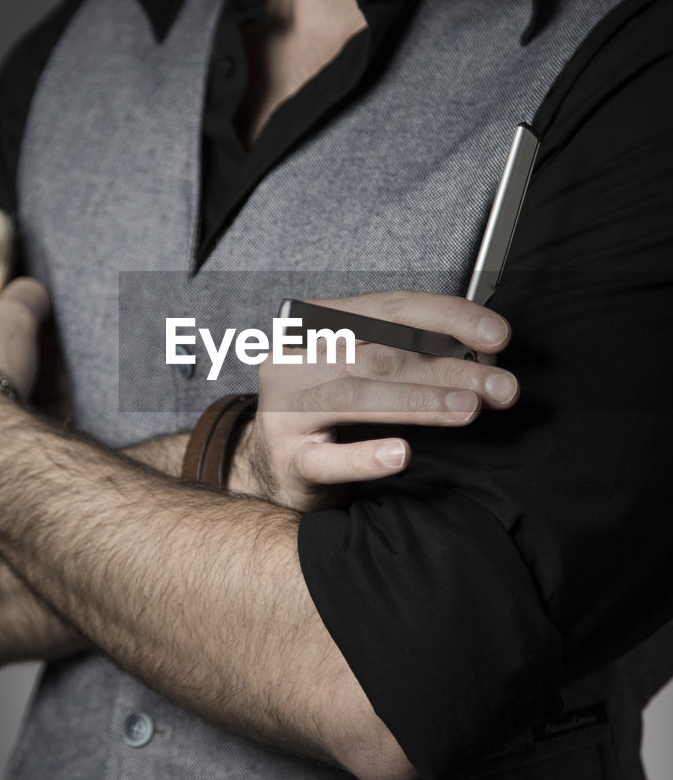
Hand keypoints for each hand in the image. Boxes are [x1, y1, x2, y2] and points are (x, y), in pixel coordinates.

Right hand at [232, 289, 517, 510]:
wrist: (278, 471)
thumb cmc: (333, 418)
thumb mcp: (368, 376)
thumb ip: (415, 361)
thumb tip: (487, 360)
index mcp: (319, 327)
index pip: (390, 309)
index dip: (448, 317)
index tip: (497, 335)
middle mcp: (297, 360)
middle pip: (381, 354)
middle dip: (448, 368)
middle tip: (501, 387)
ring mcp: (286, 408)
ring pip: (356, 398)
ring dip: (419, 402)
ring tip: (468, 409)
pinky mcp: (287, 458)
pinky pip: (328, 458)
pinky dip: (365, 456)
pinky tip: (401, 455)